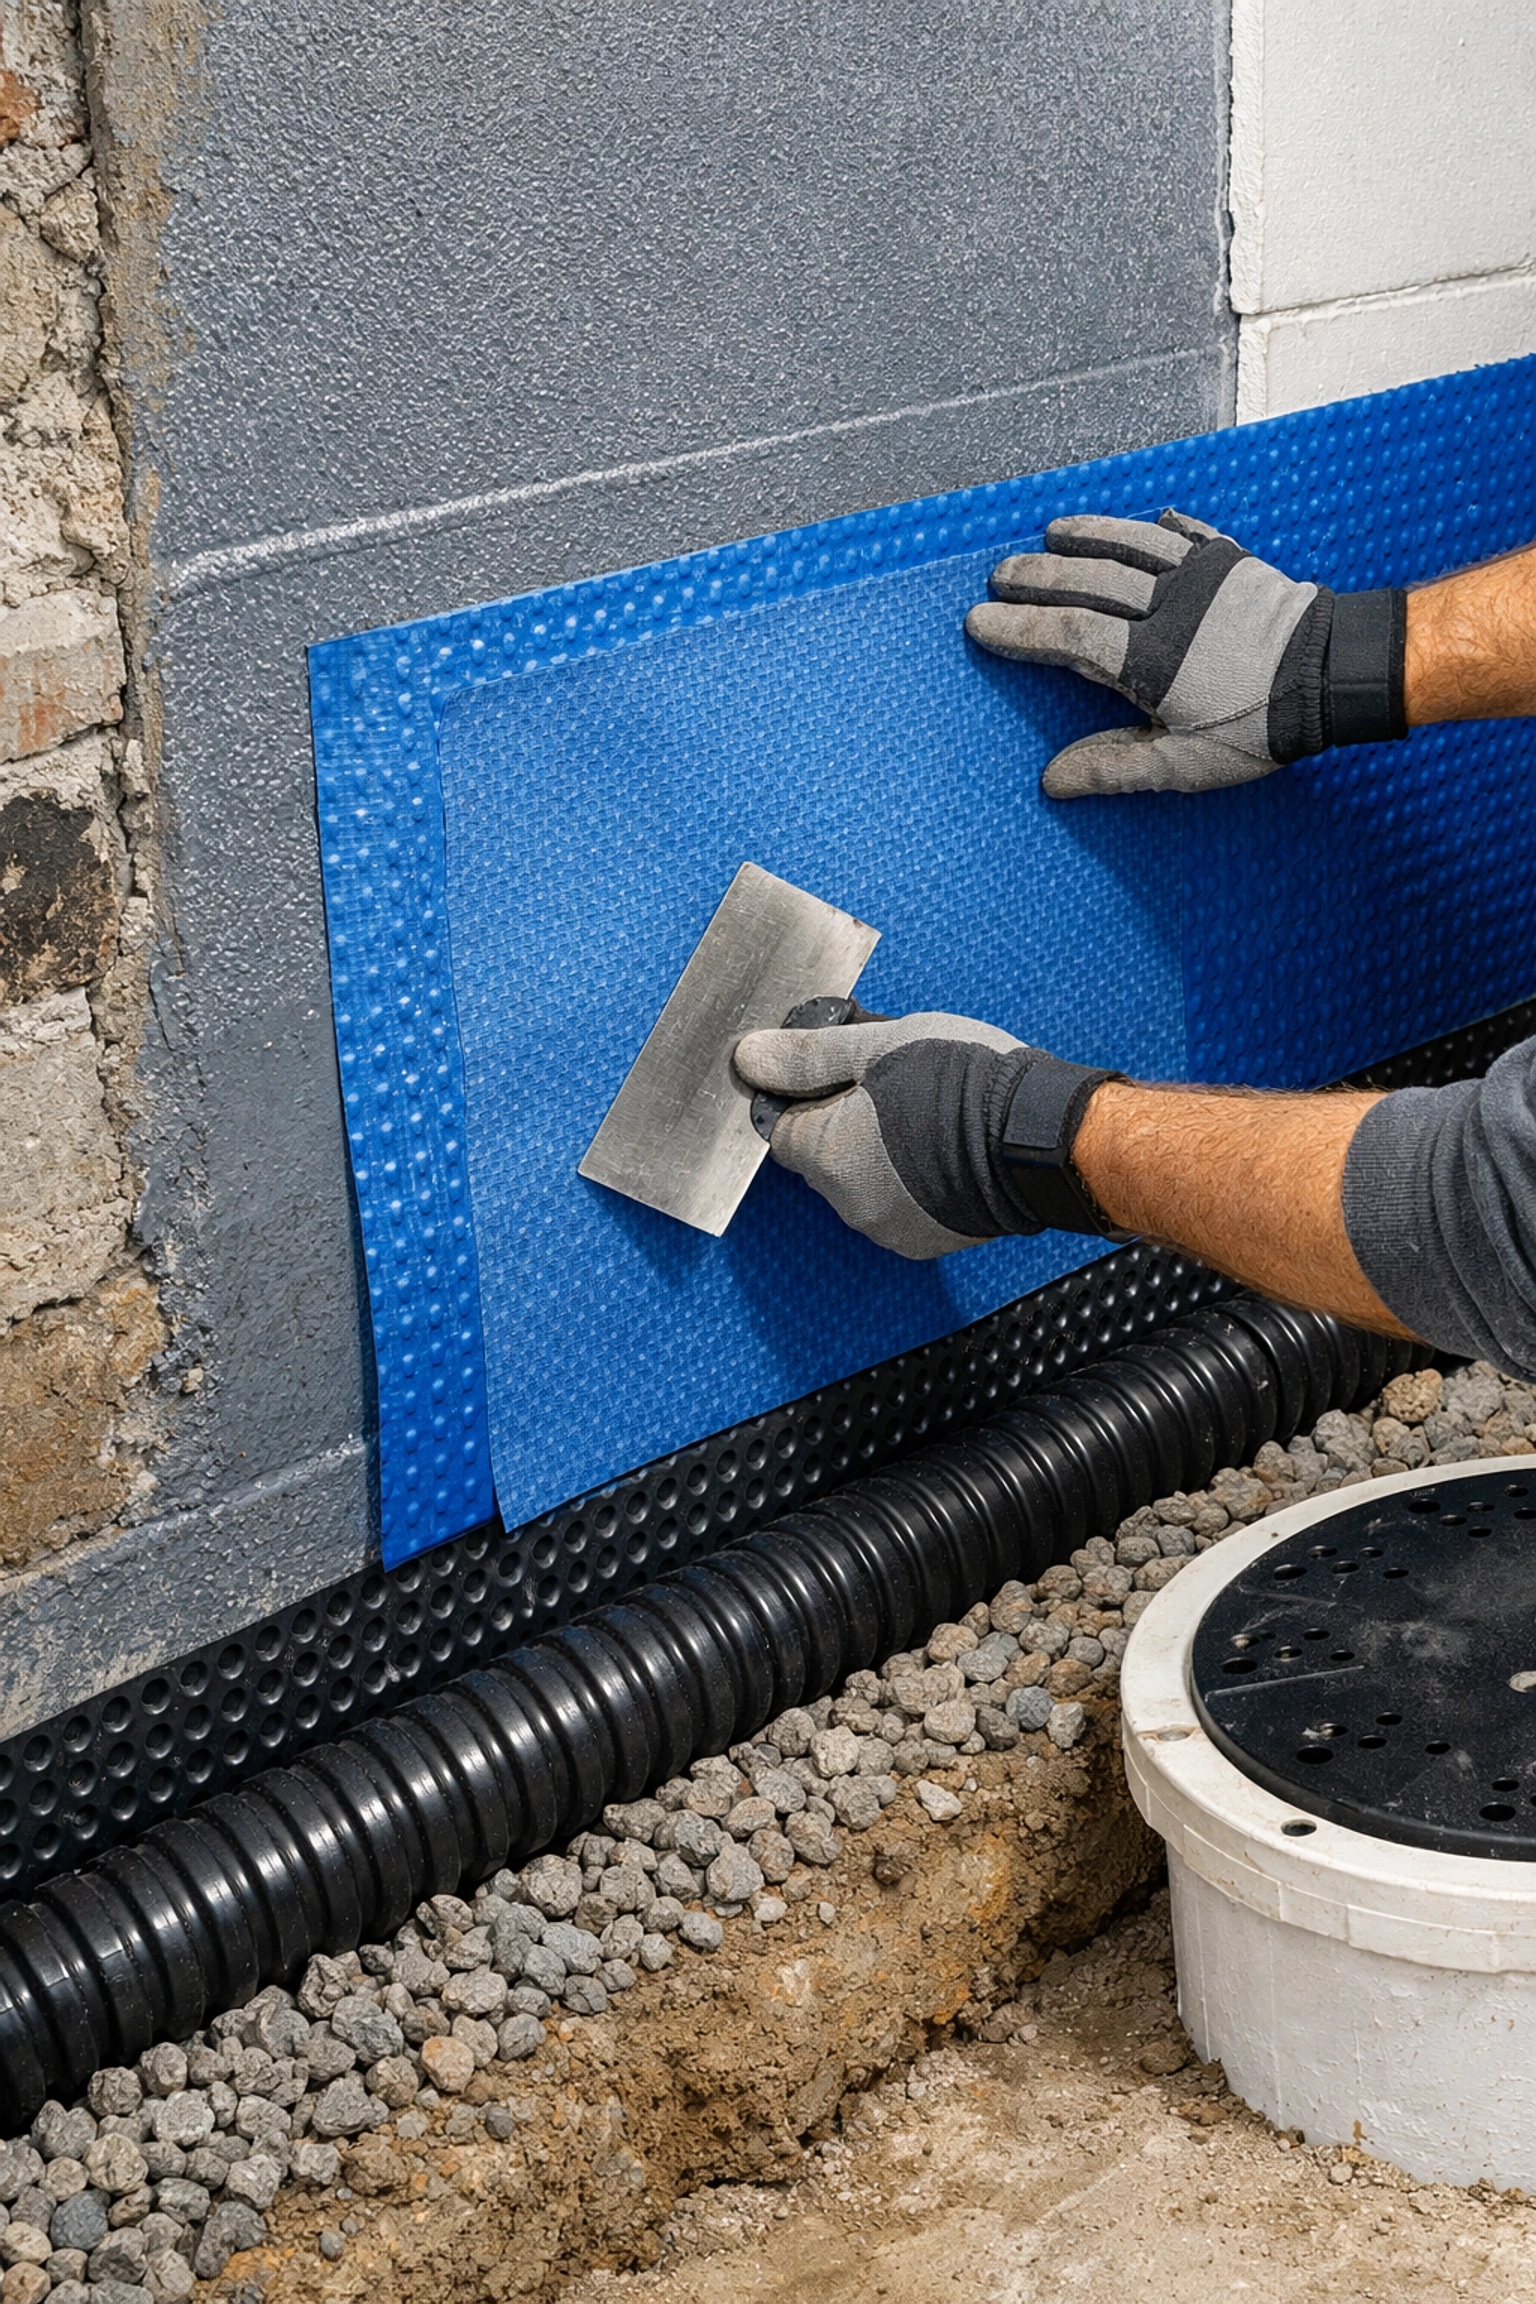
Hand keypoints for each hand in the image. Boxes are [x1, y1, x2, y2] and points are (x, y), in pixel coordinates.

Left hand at [733, 1008, 1121, 1257]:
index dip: (807, 1096)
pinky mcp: (931, 1241)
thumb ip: (808, 1055)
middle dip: (848, 1122)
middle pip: (824, 1157)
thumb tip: (753, 1057)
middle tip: (896, 1084)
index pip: (781, 1129)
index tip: (840, 1076)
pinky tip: (948, 1147)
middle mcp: (851, 1205)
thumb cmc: (968, 1083)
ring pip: (866, 1182)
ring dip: (884, 1151)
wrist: (1043, 1134)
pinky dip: (917, 1179)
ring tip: (931, 1113)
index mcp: (826, 1156)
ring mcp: (892, 1229)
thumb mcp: (878, 1045)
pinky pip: (904, 1204)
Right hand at [965, 508, 1338, 796]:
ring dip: (1088, 535)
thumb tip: (1052, 780)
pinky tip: (1151, 518)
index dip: (1020, 629)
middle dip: (1037, 577)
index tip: (980, 622)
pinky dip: (1164, 525)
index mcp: (1149, 659)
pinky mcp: (1234, 562)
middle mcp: (1168, 607)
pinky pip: (1188, 534)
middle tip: (1000, 576)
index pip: (1068, 636)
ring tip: (1052, 532)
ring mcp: (1201, 577)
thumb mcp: (1186, 766)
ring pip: (1131, 545)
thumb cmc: (1260, 727)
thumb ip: (1115, 766)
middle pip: (1089, 581)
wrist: (1335, 674)